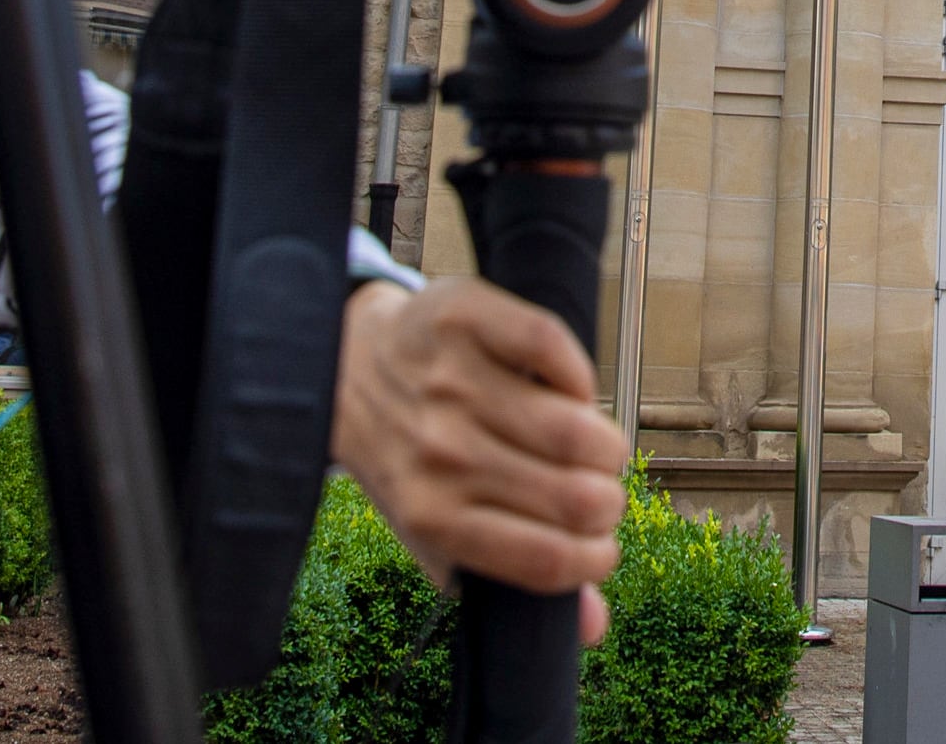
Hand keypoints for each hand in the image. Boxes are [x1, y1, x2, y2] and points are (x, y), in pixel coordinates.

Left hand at [334, 277, 630, 641]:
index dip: (595, 559)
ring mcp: (451, 384)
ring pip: (574, 427)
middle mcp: (439, 454)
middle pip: (575, 496)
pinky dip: (577, 374)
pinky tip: (569, 391)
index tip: (602, 548)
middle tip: (598, 493)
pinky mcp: (463, 318)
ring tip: (594, 447)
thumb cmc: (402, 456)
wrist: (338, 367)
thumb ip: (512, 573)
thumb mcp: (437, 528)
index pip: (546, 558)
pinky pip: (554, 349)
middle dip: (606, 503)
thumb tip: (594, 626)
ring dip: (603, 444)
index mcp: (432, 517)